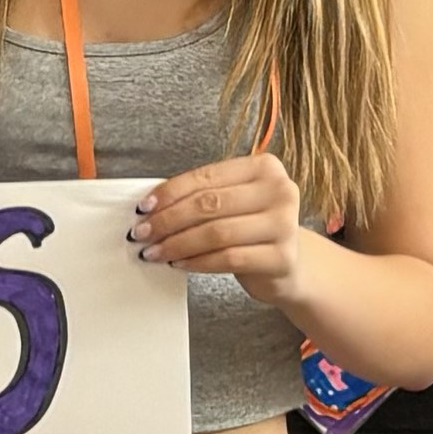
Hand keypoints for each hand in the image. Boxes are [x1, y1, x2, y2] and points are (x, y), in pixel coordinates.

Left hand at [133, 153, 313, 303]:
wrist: (290, 266)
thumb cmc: (253, 230)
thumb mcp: (234, 203)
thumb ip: (203, 196)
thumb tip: (151, 207)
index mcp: (265, 167)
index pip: (207, 176)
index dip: (170, 192)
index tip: (144, 207)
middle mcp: (280, 191)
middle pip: (209, 204)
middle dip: (168, 220)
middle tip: (143, 233)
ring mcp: (285, 224)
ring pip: (216, 233)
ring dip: (177, 244)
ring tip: (154, 252)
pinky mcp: (282, 258)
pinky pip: (228, 259)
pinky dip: (197, 262)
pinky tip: (179, 264)